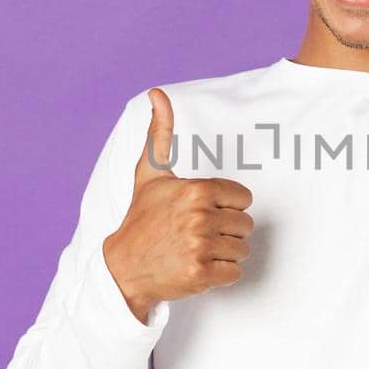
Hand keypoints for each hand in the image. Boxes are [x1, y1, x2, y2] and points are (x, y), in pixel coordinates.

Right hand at [101, 88, 254, 322]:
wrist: (123, 267)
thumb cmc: (142, 219)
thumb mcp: (150, 174)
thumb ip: (159, 134)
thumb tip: (157, 93)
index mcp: (197, 190)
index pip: (243, 198)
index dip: (226, 207)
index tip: (203, 212)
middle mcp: (200, 217)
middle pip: (245, 225)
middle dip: (226, 231)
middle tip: (198, 234)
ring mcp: (200, 248)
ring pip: (242, 249)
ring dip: (224, 253)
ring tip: (197, 250)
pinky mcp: (201, 275)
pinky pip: (235, 272)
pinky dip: (221, 274)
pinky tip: (197, 266)